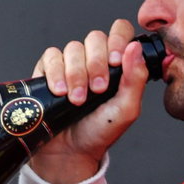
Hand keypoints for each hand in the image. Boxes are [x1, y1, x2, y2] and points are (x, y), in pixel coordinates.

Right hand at [27, 19, 148, 183]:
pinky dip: (55, 73)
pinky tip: (60, 92)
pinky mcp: (48, 71)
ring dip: (76, 74)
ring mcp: (70, 64)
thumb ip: (136, 79)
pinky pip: (51, 57)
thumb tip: (135, 48)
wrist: (70, 152)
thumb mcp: (126, 110)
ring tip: (77, 99)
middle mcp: (93, 59)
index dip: (117, 40)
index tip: (115, 62)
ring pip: (72, 48)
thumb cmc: (100, 132)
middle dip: (96, 64)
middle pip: (95, 37)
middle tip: (97, 90)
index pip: (120, 31)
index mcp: (116, 63)